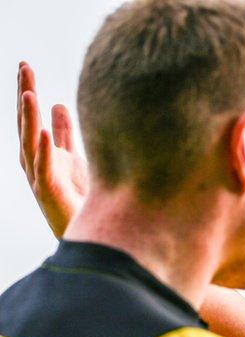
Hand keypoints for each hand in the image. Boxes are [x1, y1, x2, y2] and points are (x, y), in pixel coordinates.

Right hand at [18, 61, 88, 237]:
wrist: (87, 228)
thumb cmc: (78, 194)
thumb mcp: (72, 155)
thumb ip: (63, 133)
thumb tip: (57, 104)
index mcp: (39, 149)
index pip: (31, 115)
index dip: (27, 90)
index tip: (25, 65)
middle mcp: (34, 159)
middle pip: (26, 121)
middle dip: (24, 94)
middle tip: (23, 66)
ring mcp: (39, 175)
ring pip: (29, 141)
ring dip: (28, 117)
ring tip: (29, 92)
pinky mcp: (49, 190)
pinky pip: (43, 167)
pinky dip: (43, 148)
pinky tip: (42, 130)